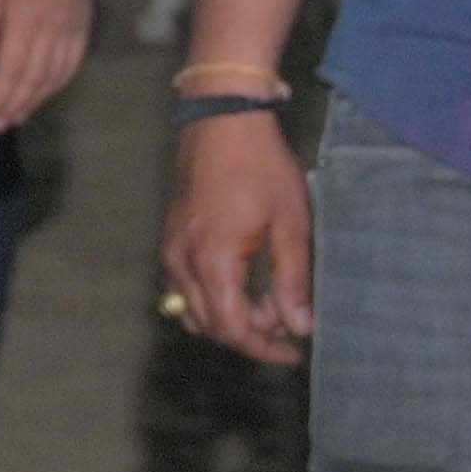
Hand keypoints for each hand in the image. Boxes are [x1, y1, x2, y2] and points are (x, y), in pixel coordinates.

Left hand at [0, 0, 94, 132]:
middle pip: (35, 78)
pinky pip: (72, 64)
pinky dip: (56, 85)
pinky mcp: (83, 25)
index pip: (13, 69)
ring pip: (56, 75)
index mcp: (28, 16)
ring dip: (35, 100)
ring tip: (14, 117)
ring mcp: (74, 27)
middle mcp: (55, 27)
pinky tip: (41, 95)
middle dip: (14, 105)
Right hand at [158, 109, 313, 363]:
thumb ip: (292, 279)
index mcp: (213, 260)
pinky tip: (244, 284)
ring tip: (269, 305)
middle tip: (289, 325)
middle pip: (210, 325)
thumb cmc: (260, 165)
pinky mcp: (170, 239)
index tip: (293, 353)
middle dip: (249, 334)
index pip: (233, 327)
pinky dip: (214, 299)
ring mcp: (171, 250)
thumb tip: (300, 326)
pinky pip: (185, 288)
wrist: (221, 119)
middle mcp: (182, 262)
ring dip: (230, 318)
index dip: (263, 348)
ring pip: (193, 310)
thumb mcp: (291, 223)